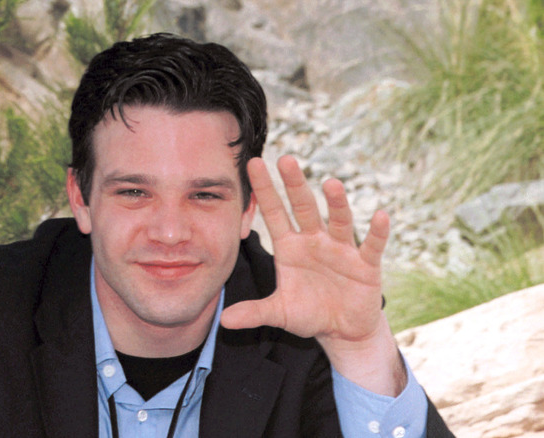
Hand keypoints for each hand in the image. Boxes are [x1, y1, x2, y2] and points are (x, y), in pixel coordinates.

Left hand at [221, 156, 404, 394]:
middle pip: (304, 208)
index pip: (274, 213)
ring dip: (337, 204)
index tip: (253, 164)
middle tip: (286, 159)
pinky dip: (377, 232)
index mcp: (290, 247)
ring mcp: (341, 250)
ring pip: (339, 221)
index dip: (264, 190)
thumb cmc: (309, 314)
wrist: (343, 331)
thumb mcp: (280, 313)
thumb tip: (225, 321)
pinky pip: (372, 246)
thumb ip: (254, 312)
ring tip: (331, 184)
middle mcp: (314, 241)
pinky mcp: (365, 265)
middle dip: (295, 185)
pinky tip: (380, 217)